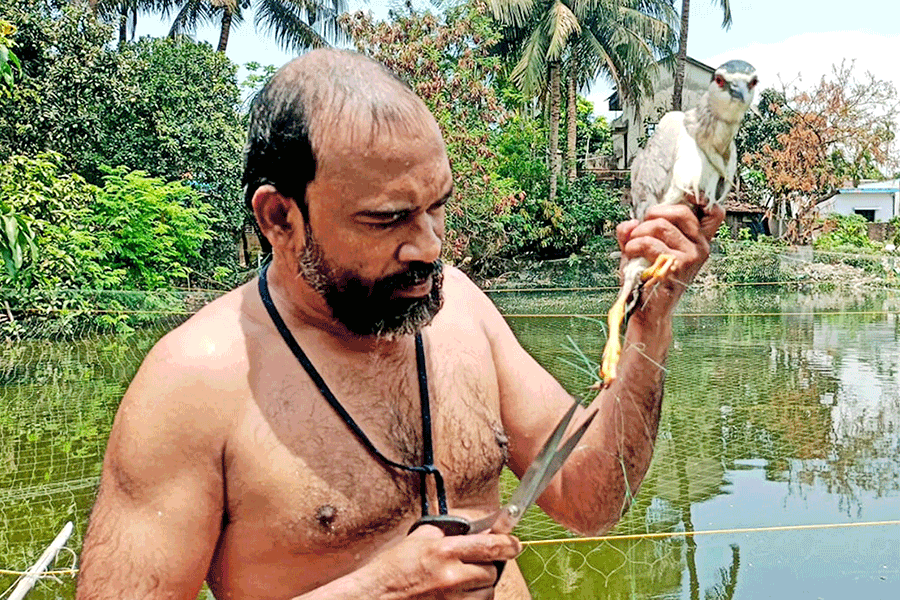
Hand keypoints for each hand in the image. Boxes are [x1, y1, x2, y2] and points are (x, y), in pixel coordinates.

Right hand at [357, 525, 521, 598]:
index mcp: (445, 551)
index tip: (515, 544)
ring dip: (480, 586)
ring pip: (486, 593)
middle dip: (488, 566)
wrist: (374, 597)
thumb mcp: (418, 540)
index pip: (491, 546)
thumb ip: (448, 533)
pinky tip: (456, 595)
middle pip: (492, 571)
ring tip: (460, 582)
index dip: (509, 544)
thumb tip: (474, 530)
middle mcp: (452, 577)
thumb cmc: (392, 569)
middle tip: (475, 564)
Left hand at [617, 202, 723, 315]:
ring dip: (639, 233)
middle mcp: (700, 246)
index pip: (715, 212)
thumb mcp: (640, 249)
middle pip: (681, 211)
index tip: (681, 197)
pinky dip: (634, 245)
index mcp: (696, 240)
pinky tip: (630, 254)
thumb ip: (634, 232)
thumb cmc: (647, 278)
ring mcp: (692, 256)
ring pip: (661, 226)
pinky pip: (651, 243)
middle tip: (640, 228)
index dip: (702, 198)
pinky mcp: (678, 266)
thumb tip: (630, 222)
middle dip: (654, 214)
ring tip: (632, 246)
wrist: (648, 309)